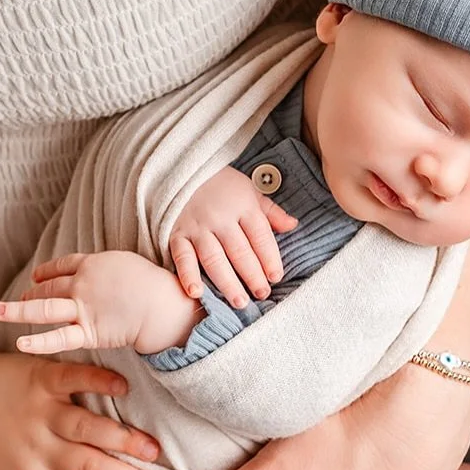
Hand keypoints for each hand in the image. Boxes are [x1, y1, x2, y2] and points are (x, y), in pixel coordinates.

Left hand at [0, 251, 201, 356]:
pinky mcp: (88, 332)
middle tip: (16, 299)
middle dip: (29, 294)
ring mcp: (82, 308)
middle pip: (47, 288)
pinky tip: (20, 343)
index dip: (46, 272)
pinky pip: (60, 337)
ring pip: (43, 309)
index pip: (61, 267)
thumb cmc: (151, 283)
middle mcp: (81, 284)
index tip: (37, 277)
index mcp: (91, 264)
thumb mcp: (125, 263)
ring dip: (18, 310)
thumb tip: (99, 272)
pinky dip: (39, 341)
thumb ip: (106, 268)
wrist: (161, 304)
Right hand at [168, 166, 296, 307]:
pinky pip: (182, 257)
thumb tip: (293, 226)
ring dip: (227, 282)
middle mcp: (220, 218)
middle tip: (262, 294)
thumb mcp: (248, 189)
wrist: (179, 167)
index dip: (270, 258)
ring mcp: (197, 227)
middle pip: (240, 251)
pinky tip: (196, 293)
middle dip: (253, 275)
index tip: (276, 277)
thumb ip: (270, 211)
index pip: (260, 236)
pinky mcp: (176, 234)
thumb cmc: (219, 182)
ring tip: (239, 302)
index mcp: (243, 206)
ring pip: (214, 259)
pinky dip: (188, 275)